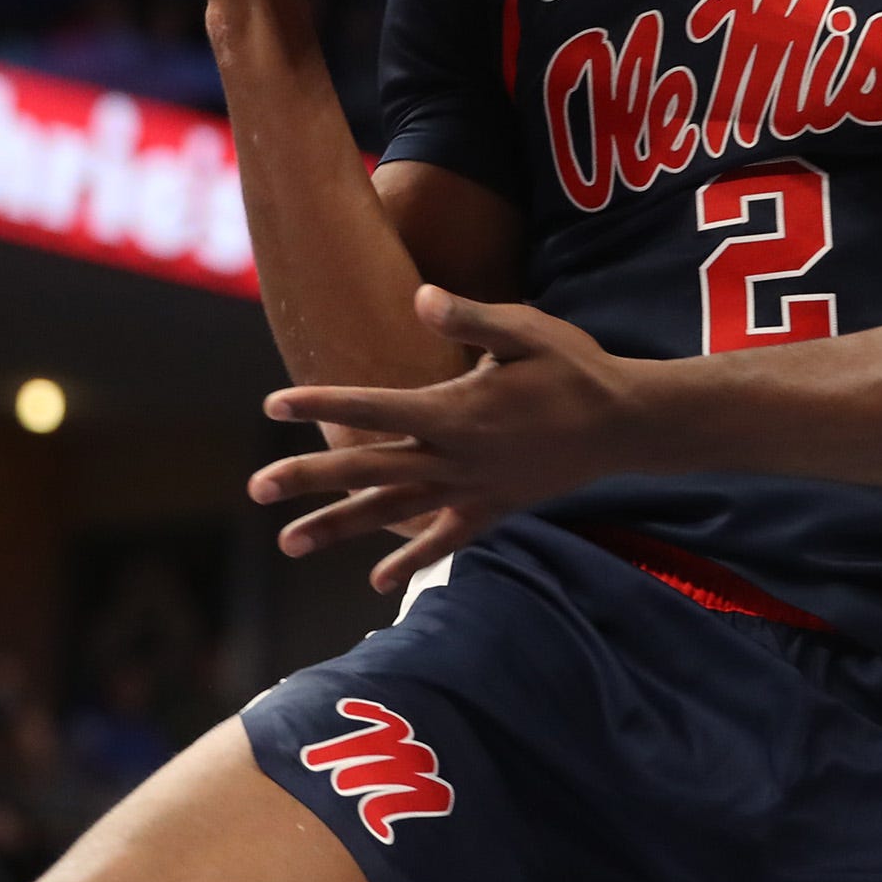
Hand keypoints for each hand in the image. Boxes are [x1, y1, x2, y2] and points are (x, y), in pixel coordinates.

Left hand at [249, 286, 653, 590]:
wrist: (626, 423)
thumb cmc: (575, 367)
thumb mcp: (526, 329)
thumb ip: (471, 317)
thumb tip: (422, 299)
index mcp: (455, 410)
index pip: (374, 408)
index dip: (321, 403)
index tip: (272, 405)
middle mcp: (455, 456)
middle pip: (368, 468)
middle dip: (309, 478)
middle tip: (256, 489)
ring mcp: (472, 488)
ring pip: (393, 512)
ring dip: (339, 528)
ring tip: (288, 544)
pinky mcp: (493, 507)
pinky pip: (443, 539)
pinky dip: (410, 559)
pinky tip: (377, 582)